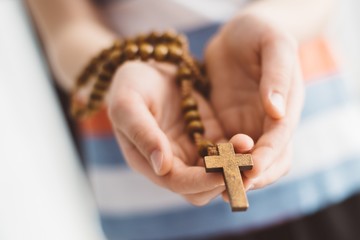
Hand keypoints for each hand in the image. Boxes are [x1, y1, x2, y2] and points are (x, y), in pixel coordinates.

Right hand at [108, 61, 235, 205]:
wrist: (147, 65)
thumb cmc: (131, 83)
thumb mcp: (128, 103)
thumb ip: (142, 133)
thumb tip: (162, 167)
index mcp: (148, 160)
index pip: (177, 183)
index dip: (199, 182)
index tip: (221, 173)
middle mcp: (171, 162)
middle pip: (200, 188)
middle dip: (222, 180)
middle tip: (242, 166)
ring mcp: (191, 150)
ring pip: (217, 174)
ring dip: (234, 167)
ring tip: (248, 148)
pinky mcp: (207, 137)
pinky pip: (226, 153)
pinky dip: (237, 152)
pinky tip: (247, 140)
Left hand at [205, 13, 303, 189]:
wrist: (238, 33)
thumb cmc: (259, 33)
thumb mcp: (273, 45)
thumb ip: (277, 76)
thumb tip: (277, 112)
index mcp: (286, 107)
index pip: (279, 141)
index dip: (266, 158)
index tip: (250, 170)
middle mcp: (268, 123)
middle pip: (268, 161)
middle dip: (251, 176)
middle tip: (230, 188)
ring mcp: (248, 126)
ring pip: (246, 162)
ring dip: (233, 175)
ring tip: (214, 186)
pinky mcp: (227, 124)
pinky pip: (223, 150)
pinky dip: (216, 162)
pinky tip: (200, 168)